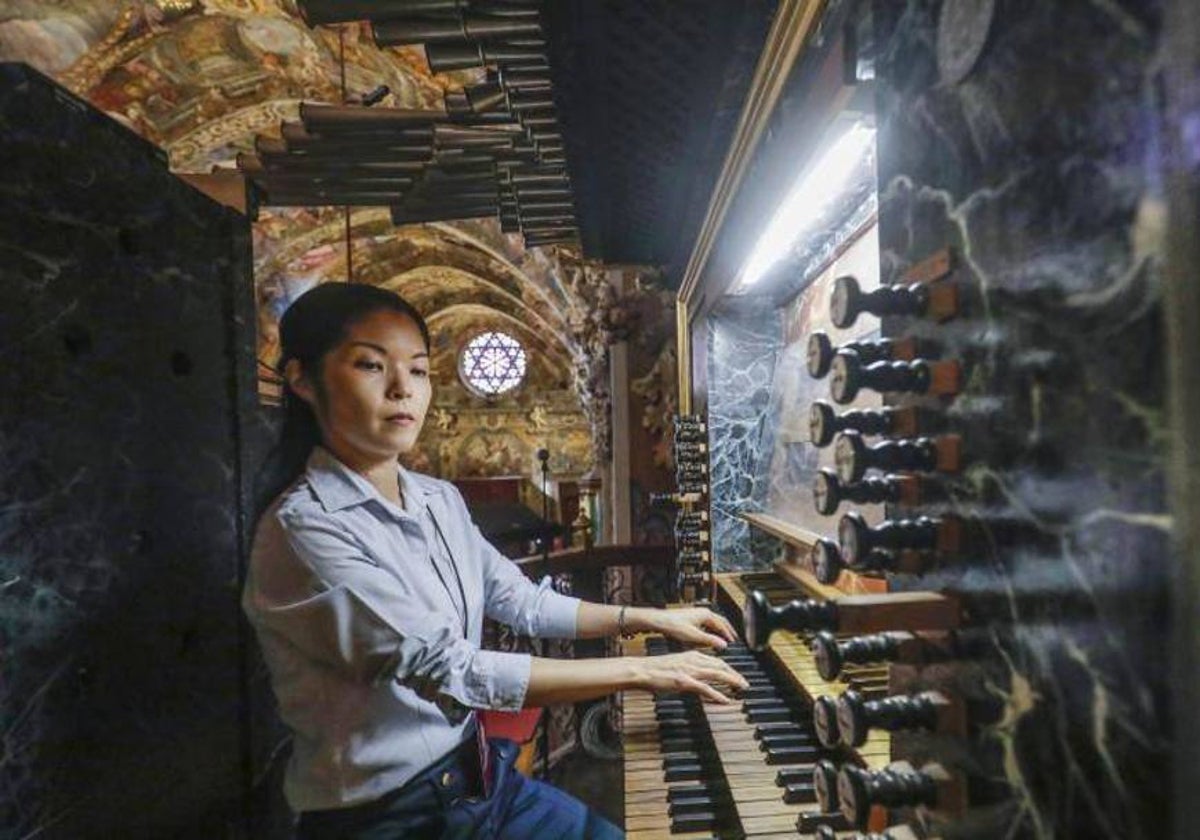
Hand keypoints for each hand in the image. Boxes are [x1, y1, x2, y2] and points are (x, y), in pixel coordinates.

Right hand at [633, 650, 748, 703]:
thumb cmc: (656, 669)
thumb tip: (700, 677)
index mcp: (692, 655)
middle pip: (721, 666)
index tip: (737, 676)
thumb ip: (690, 668)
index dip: (730, 669)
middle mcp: (693, 660)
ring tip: (741, 689)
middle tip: (745, 684)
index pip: (717, 661)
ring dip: (731, 681)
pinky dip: (717, 694)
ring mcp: (689, 671)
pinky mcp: (684, 681)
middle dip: (735, 675)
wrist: (641, 670)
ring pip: (717, 674)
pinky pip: (705, 688)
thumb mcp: (677, 664)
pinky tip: (724, 700)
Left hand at [644, 607, 738, 649]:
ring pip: (712, 622)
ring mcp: (696, 613)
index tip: (733, 642)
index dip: (729, 635)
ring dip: (719, 630)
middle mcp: (702, 612)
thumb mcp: (694, 636)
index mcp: (706, 615)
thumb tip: (723, 645)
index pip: (723, 625)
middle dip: (727, 630)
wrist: (659, 620)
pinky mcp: (690, 617)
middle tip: (733, 638)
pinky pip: (705, 623)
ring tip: (722, 638)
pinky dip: (710, 629)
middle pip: (720, 621)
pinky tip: (707, 636)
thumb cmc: (673, 625)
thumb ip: (710, 640)